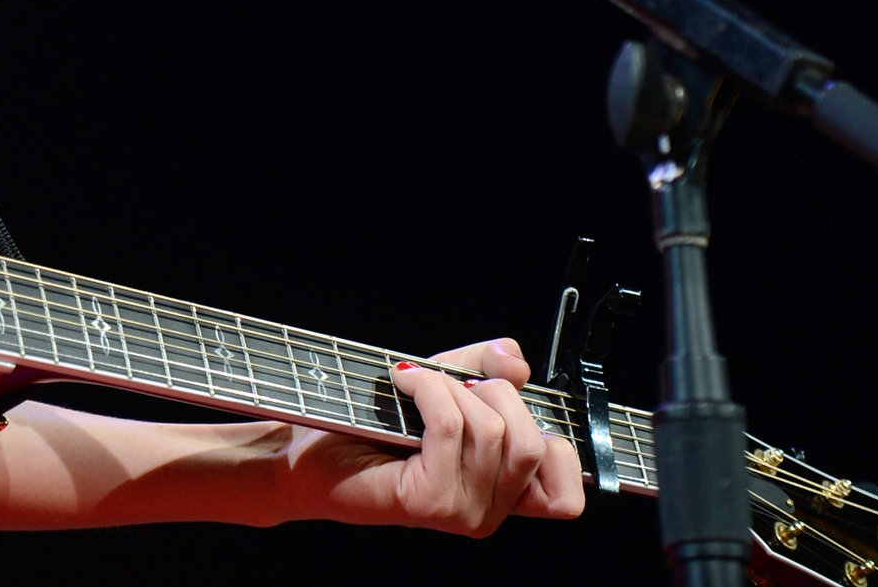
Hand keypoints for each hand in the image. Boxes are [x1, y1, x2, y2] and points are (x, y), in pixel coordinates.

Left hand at [286, 337, 585, 533]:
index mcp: (503, 494)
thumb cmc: (375, 422)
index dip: (557, 446)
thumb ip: (488, 368)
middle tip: (453, 383)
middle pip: (531, 444)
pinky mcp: (429, 503)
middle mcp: (489, 513)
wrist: (310, 450)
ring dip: (451, 388)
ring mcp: (461, 513)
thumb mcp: (447, 382)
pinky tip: (403, 385)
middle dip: (494, 393)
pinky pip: (450, 427)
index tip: (515, 406)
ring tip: (418, 383)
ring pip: (492, 431)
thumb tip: (515, 363)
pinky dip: (428, 390)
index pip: (567, 498)